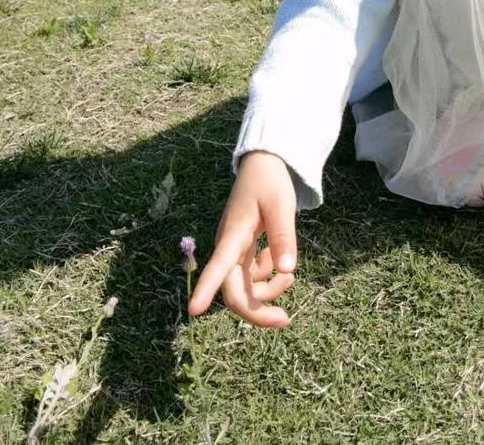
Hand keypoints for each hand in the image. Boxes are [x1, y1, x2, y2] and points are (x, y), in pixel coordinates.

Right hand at [188, 151, 297, 327]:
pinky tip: (279, 262)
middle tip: (285, 319)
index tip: (193, 311)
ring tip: (290, 278)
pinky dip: (268, 277)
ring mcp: (234, 251)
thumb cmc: (269, 182)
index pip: (218, 266)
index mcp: (234, 235)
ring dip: (266, 292)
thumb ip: (283, 237)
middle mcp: (229, 247)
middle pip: (233, 291)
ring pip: (244, 288)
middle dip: (256, 310)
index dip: (205, 288)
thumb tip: (287, 271)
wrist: (263, 164)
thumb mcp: (281, 205)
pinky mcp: (242, 251)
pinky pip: (252, 277)